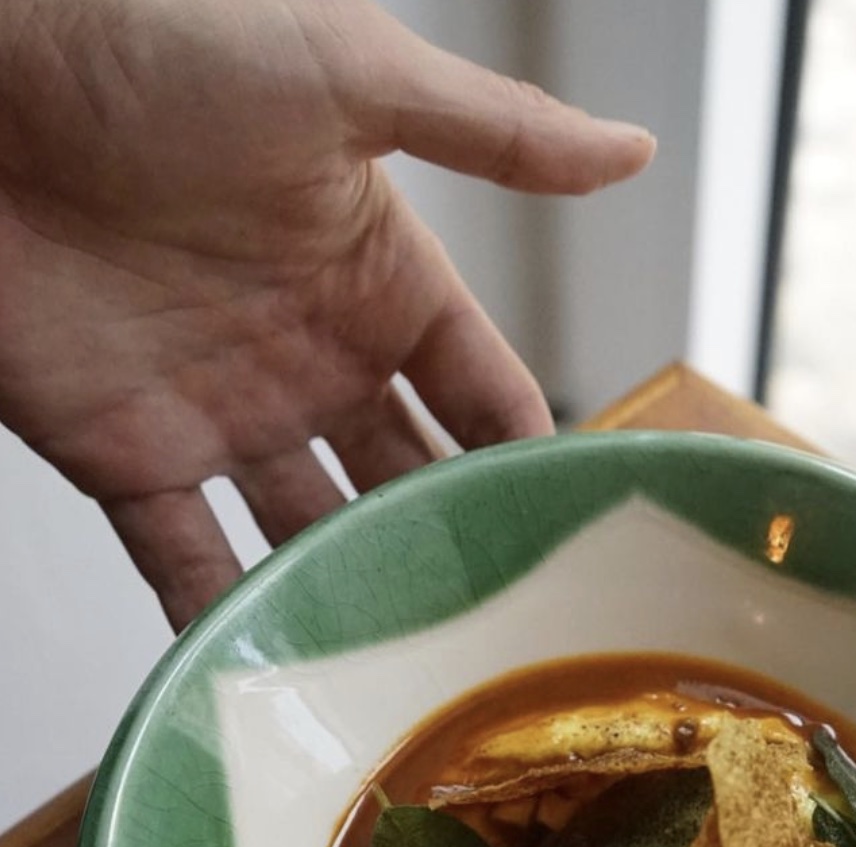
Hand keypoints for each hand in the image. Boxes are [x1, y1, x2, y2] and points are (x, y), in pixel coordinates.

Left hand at [0, 0, 654, 628]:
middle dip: (453, 550)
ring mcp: (225, 411)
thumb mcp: (352, 75)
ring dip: (353, 594)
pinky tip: (276, 674)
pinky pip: (185, 555)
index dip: (529, 462)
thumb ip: (496, 132)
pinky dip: (224, 614)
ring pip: (312, 533)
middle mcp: (316, 358)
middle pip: (411, 483)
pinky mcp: (126, 450)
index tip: (579, 540)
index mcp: (382, 281)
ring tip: (410, 676)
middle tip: (506, 636)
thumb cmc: (155, 32)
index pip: (485, 397)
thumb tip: (632, 152)